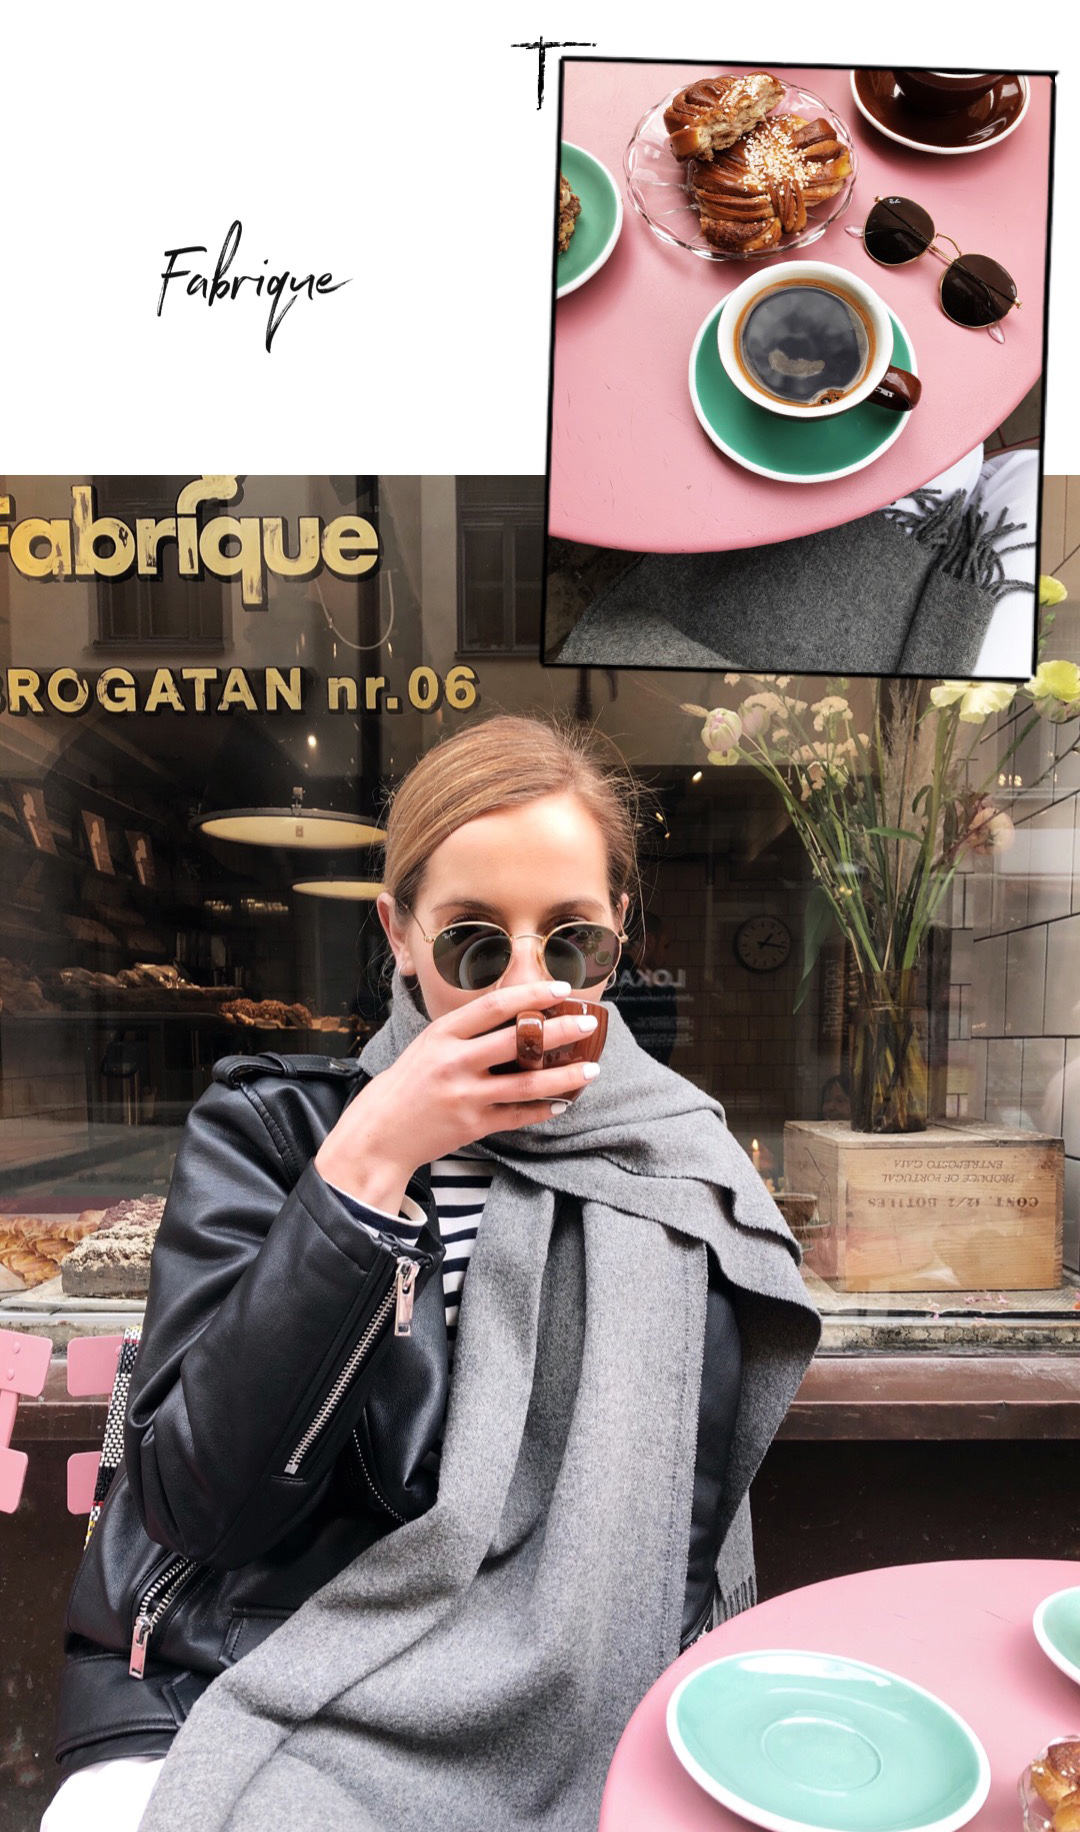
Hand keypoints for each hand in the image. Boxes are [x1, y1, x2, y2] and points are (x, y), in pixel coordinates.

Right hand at [313, 980, 601, 1213]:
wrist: (381, 1132)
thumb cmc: (408, 1083)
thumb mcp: (429, 1045)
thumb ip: (466, 1032)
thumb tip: (516, 1015)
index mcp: (442, 1034)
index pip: (494, 1006)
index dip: (531, 995)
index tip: (560, 988)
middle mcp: (454, 1062)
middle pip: (518, 1041)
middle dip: (560, 1030)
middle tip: (588, 1023)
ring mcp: (466, 1096)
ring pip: (528, 1085)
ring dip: (565, 1077)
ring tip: (592, 1069)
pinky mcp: (474, 1125)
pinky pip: (519, 1116)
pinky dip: (544, 1110)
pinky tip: (563, 1102)